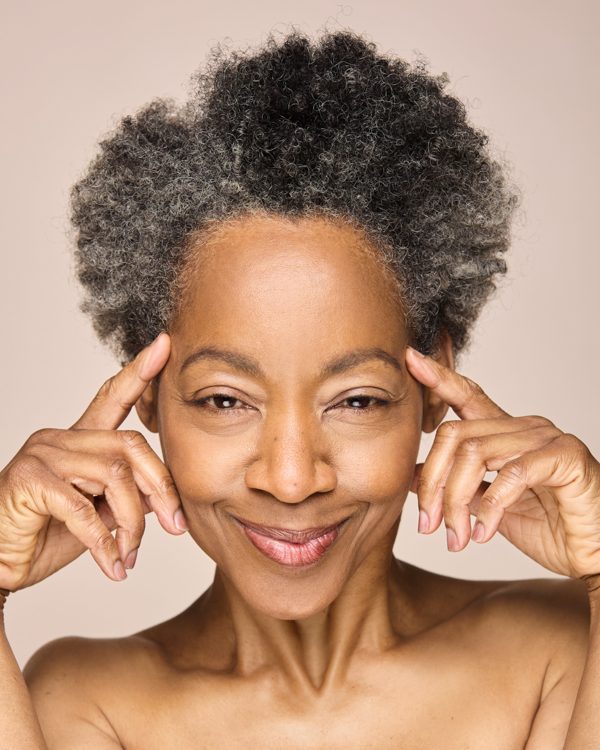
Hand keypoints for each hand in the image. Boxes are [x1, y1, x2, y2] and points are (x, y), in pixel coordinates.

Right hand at [0, 332, 185, 590]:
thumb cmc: (45, 536)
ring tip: (129, 554)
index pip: (113, 397)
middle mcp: (60, 437)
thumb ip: (127, 496)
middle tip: (174, 526)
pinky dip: (103, 540)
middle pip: (131, 445)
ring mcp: (43, 454)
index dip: (140, 372)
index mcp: (79, 440)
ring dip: (133, 521)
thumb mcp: (98, 514)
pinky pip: (83, 507)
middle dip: (160, 488)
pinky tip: (111, 564)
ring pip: (114, 475)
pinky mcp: (31, 479)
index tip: (164, 344)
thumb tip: (167, 499)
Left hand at [405, 346, 599, 582]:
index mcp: (506, 433)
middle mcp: (525, 427)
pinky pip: (511, 473)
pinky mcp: (564, 457)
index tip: (410, 359)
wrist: (594, 554)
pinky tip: (483, 533)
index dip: (439, 378)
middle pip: (454, 434)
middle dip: (433, 482)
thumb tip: (411, 475)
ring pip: (475, 453)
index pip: (467, 396)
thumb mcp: (487, 506)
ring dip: (455, 502)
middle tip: (428, 523)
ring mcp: (546, 438)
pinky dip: (489, 508)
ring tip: (455, 537)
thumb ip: (455, 485)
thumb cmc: (550, 528)